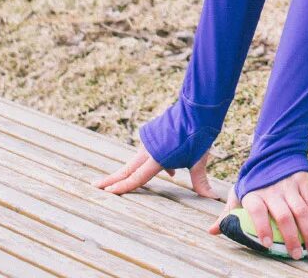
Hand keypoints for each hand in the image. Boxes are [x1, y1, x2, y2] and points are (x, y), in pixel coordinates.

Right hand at [93, 145, 217, 198]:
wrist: (197, 110)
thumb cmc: (198, 137)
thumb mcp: (199, 160)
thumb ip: (200, 181)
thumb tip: (212, 198)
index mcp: (156, 159)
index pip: (136, 178)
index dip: (121, 187)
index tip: (107, 192)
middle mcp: (148, 151)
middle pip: (127, 169)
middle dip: (112, 179)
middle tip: (95, 186)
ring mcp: (149, 142)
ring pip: (138, 161)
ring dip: (136, 172)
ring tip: (137, 183)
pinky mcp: (152, 135)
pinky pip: (148, 153)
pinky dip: (153, 163)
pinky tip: (172, 170)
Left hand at [210, 172, 307, 259]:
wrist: (273, 152)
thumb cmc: (254, 179)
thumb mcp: (238, 192)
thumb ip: (228, 213)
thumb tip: (212, 231)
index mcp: (254, 194)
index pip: (257, 211)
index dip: (262, 227)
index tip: (266, 244)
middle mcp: (272, 190)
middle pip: (283, 215)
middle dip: (290, 237)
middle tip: (295, 254)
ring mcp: (290, 186)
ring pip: (301, 210)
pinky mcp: (303, 181)